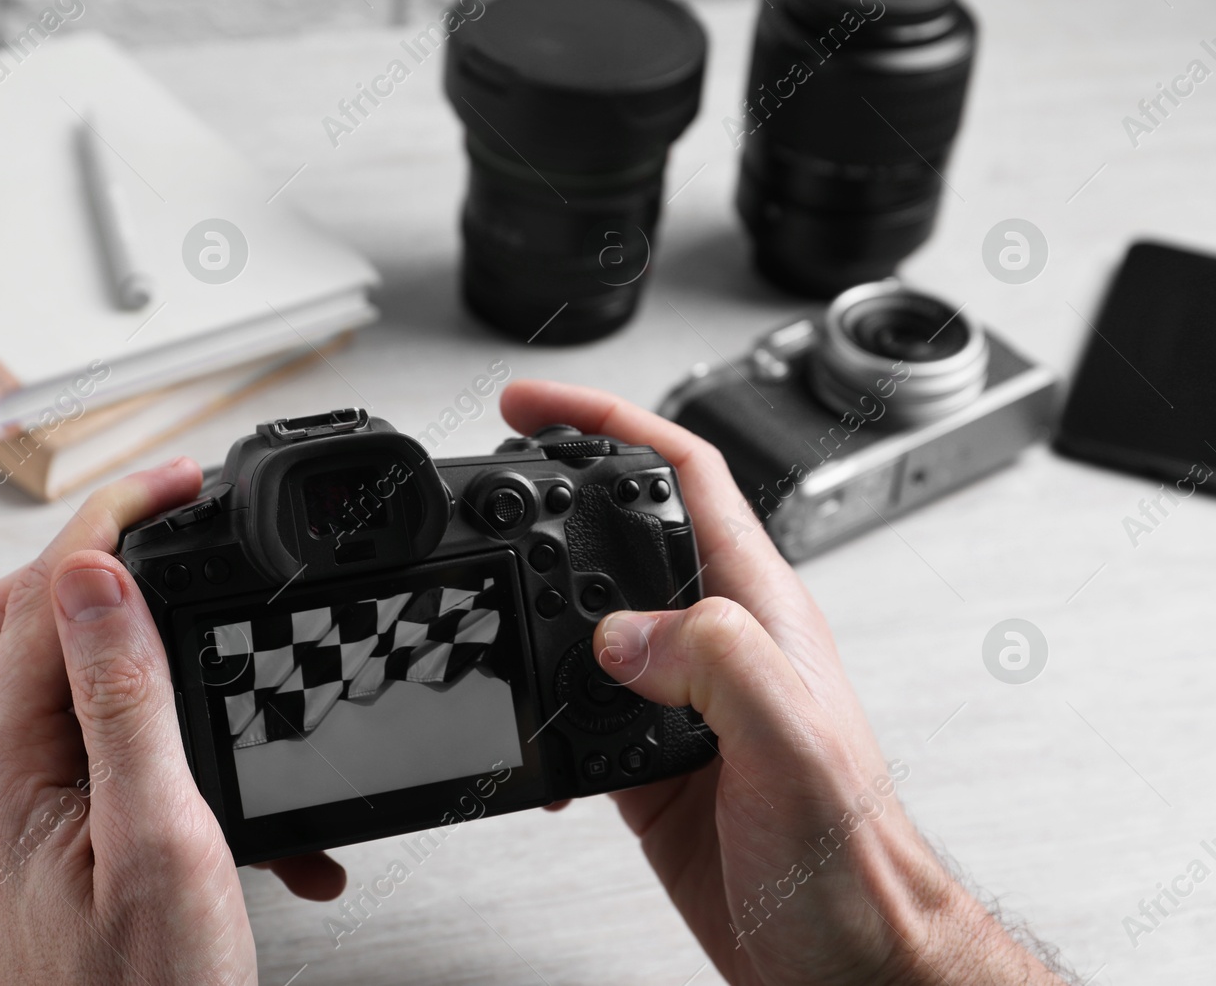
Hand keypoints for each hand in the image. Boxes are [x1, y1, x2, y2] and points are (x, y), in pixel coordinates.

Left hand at [0, 458, 344, 984]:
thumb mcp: (155, 836)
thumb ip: (121, 701)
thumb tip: (91, 576)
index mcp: (9, 769)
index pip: (41, 597)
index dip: (110, 520)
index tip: (175, 481)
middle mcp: (0, 780)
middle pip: (12, 618)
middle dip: (91, 553)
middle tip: (167, 520)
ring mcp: (26, 807)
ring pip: (50, 672)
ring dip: (117, 624)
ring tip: (189, 600)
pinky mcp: (61, 833)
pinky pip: (89, 732)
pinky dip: (149, 703)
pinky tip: (207, 734)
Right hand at [500, 380, 1064, 985]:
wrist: (843, 957)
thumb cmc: (850, 856)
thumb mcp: (793, 738)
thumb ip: (717, 659)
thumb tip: (620, 632)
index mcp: (755, 608)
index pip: (683, 474)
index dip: (608, 422)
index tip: (536, 405)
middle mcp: (716, 641)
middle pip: (623, 530)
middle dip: (557, 492)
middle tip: (494, 477)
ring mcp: (678, 699)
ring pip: (587, 615)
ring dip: (533, 601)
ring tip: (486, 596)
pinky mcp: (645, 759)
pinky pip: (572, 706)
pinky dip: (532, 704)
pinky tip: (520, 726)